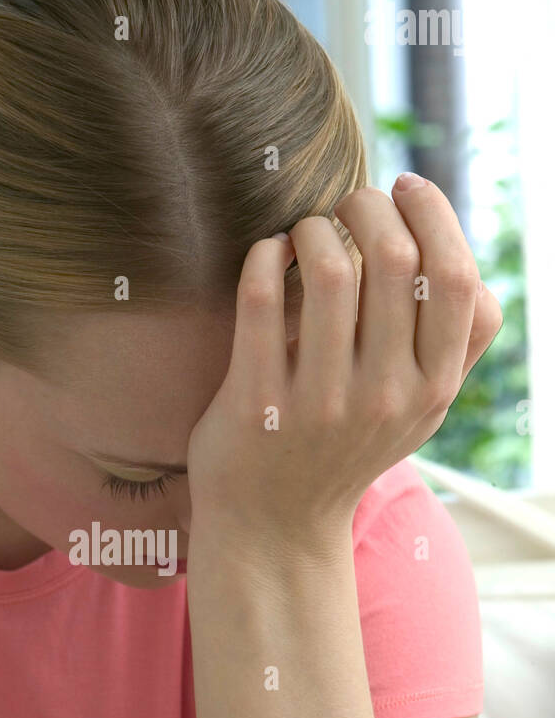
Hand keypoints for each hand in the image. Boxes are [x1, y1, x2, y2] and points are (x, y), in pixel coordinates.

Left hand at [186, 176, 502, 557]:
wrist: (275, 528)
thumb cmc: (346, 448)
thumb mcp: (420, 411)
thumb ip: (452, 346)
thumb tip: (461, 259)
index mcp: (432, 389)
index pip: (456, 278)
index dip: (434, 215)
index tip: (404, 190)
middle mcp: (384, 397)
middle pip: (394, 259)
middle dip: (368, 205)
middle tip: (347, 204)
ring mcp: (319, 403)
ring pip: (330, 271)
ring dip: (314, 228)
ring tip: (305, 232)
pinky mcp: (257, 403)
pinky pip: (261, 299)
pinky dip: (263, 255)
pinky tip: (266, 253)